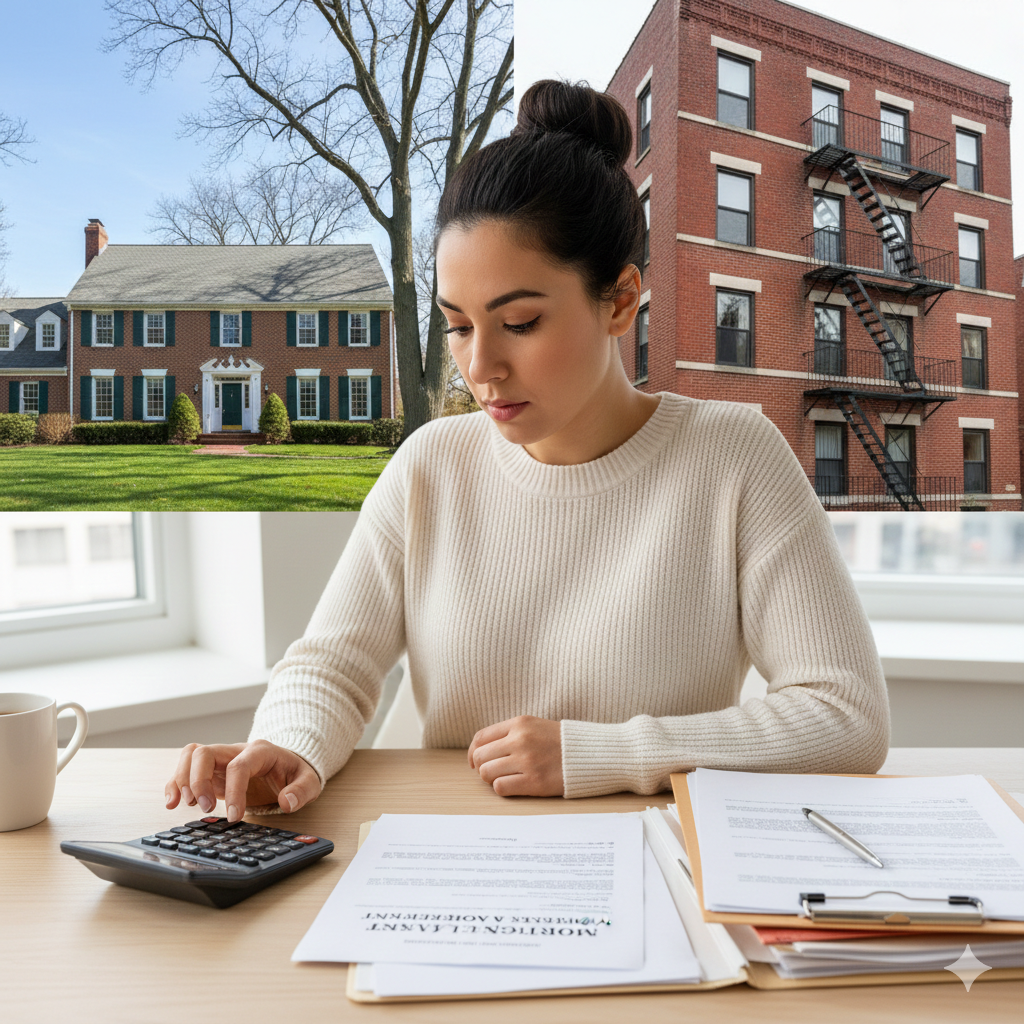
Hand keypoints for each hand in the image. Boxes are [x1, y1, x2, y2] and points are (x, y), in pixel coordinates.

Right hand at [165, 740, 320, 821]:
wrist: (287, 765)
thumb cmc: (295, 772)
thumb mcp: (309, 780)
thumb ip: (302, 790)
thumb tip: (287, 802)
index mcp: (260, 751)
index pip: (239, 765)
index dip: (234, 791)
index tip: (234, 817)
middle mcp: (236, 751)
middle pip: (205, 752)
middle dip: (199, 781)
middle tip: (206, 808)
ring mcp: (221, 759)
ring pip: (190, 755)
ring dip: (182, 779)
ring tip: (185, 805)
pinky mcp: (211, 771)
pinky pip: (185, 768)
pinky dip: (175, 783)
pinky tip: (172, 802)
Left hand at [467, 716, 563, 796]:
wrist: (591, 753)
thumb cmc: (561, 742)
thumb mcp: (534, 726)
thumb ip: (509, 734)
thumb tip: (481, 751)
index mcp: (519, 724)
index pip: (480, 738)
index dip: (473, 752)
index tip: (475, 761)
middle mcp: (520, 740)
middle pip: (481, 757)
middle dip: (482, 766)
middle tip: (493, 771)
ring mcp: (526, 761)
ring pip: (487, 773)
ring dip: (492, 778)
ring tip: (506, 777)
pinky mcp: (534, 781)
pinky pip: (501, 787)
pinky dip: (503, 788)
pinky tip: (514, 785)